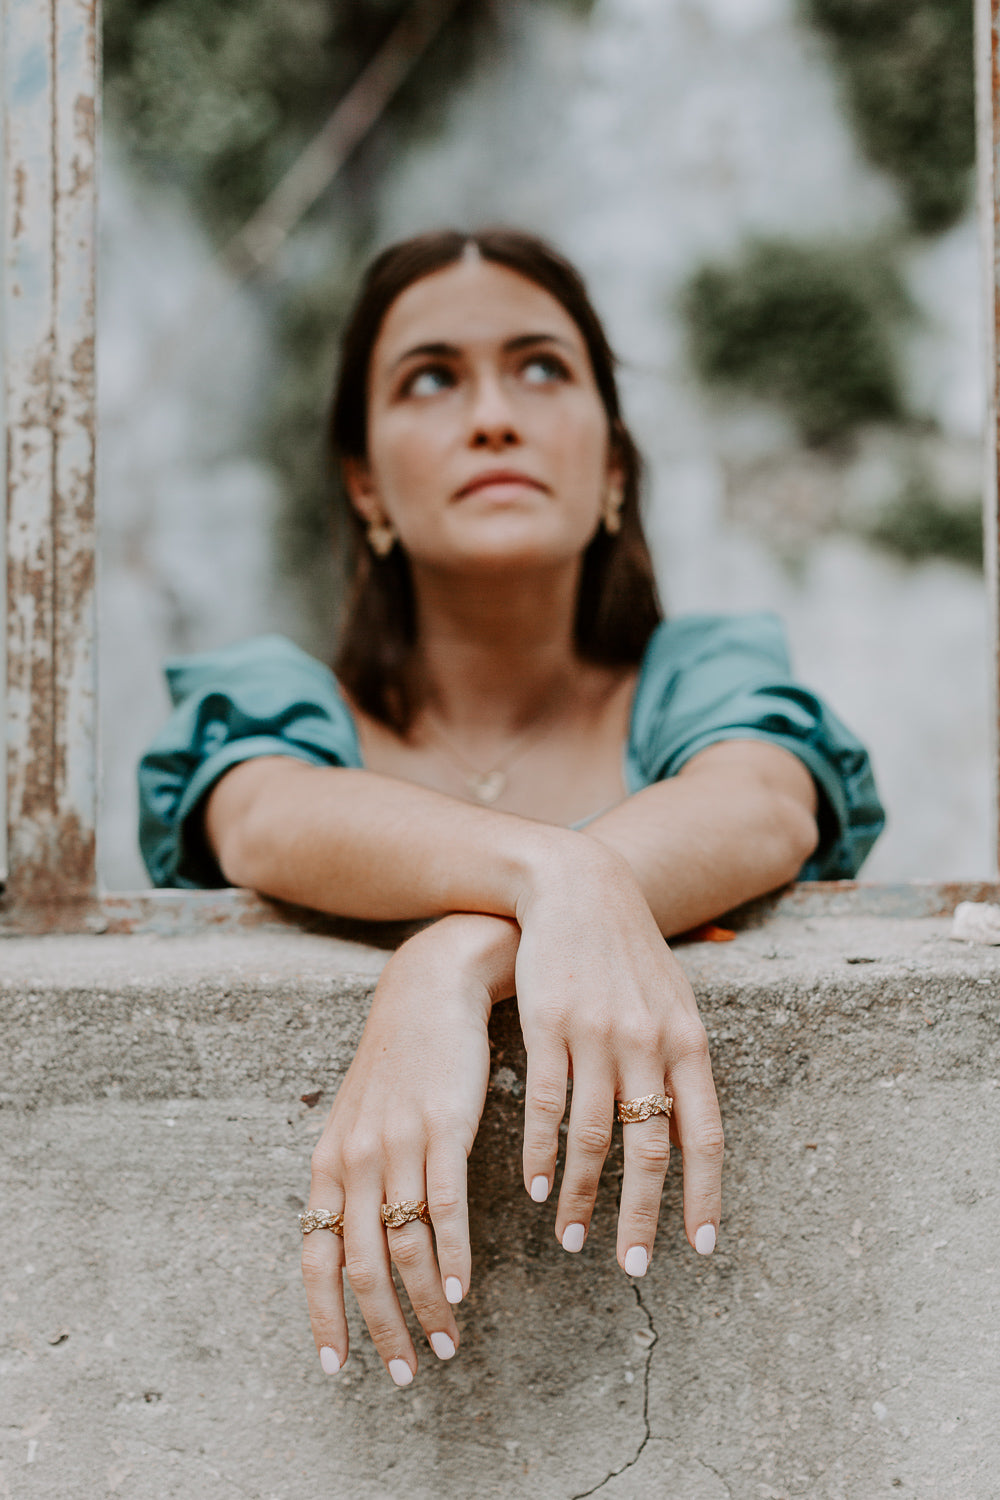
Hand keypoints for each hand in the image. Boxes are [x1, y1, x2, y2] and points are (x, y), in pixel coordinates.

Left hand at [301, 915, 508, 1384]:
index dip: (324, 1314)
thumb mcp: (364, 1117)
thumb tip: (359, 1236)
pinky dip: (451, 1258)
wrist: (432, 989)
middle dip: (381, 1328)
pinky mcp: (441, 1128)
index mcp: (330, 1161)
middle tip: (408, 1373)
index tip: (338, 1368)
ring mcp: (395, 1144)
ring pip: (402, 1246)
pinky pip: (442, 1208)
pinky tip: (462, 1290)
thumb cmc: (403, 1059)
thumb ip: (356, 1174)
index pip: (315, 1255)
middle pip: (359, 1265)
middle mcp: (354, 1159)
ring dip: (424, 1306)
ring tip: (447, 1343)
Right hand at [514, 836, 722, 1271]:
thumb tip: (690, 1129)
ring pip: (593, 1136)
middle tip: (629, 1266)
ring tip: (571, 1238)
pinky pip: (545, 1105)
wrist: (578, 888)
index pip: (703, 1134)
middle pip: (649, 1149)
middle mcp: (649, 1044)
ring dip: (582, 1196)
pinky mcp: (550, 1027)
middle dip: (640, 1217)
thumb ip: (683, 1060)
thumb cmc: (627, 952)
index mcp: (688, 1042)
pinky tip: (536, 1187)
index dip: (705, 1194)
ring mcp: (599, 1035)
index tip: (700, 1247)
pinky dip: (540, 1153)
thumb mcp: (672, 1000)